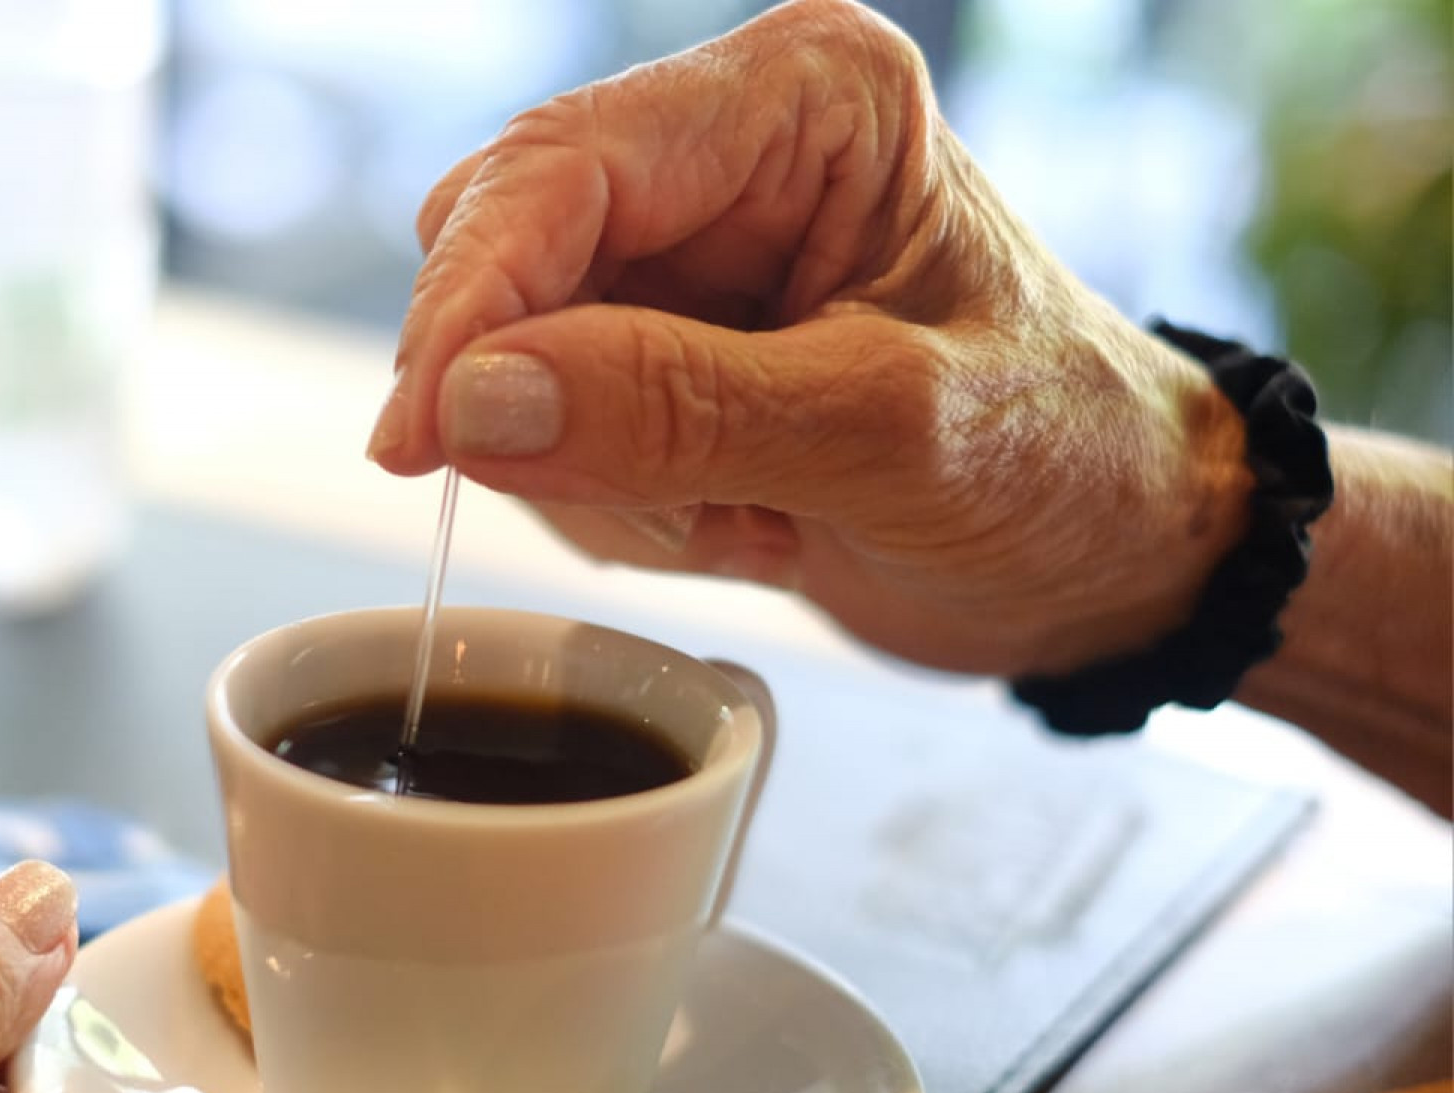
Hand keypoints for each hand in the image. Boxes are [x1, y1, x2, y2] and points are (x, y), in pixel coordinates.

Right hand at [369, 0, 1251, 678]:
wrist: (1110, 557)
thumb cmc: (1065, 465)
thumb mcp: (891, 436)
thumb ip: (680, 410)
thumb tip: (474, 405)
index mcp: (805, 98)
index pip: (560, 170)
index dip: (471, 304)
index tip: (418, 437)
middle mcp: (726, 153)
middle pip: (507, 249)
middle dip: (541, 400)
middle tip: (662, 510)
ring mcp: (686, 257)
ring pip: (509, 357)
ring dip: (599, 475)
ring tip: (754, 517)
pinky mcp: (663, 351)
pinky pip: (546, 431)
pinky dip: (617, 508)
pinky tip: (745, 523)